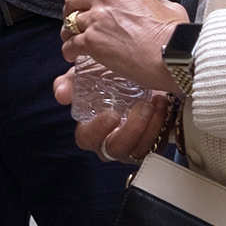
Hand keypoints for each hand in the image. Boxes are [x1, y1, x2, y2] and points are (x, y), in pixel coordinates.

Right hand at [55, 70, 172, 162]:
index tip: (112, 115)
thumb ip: (68, 82)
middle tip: (143, 106)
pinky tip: (163, 106)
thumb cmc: (109, 80)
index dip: (97, 130)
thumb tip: (61, 94)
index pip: (87, 139)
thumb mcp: (86, 75)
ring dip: (151, 125)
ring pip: (140, 149)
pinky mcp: (153, 145)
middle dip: (132, 129)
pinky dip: (163, 125)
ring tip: (157, 102)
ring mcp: (132, 146)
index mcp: (91, 129)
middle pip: (116, 149)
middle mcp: (110, 142)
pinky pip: (158, 145)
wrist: (140, 77)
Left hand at [61, 0, 187, 92]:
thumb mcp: (168, 6)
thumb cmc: (174, 34)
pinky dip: (68, 50)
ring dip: (68, 31)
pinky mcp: (92, 42)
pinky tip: (73, 54)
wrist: (173, 56)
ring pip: (68, 21)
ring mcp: (97, 20)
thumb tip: (153, 4)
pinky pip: (70, 44)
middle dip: (71, 9)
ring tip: (73, 38)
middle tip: (77, 18)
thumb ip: (155, 1)